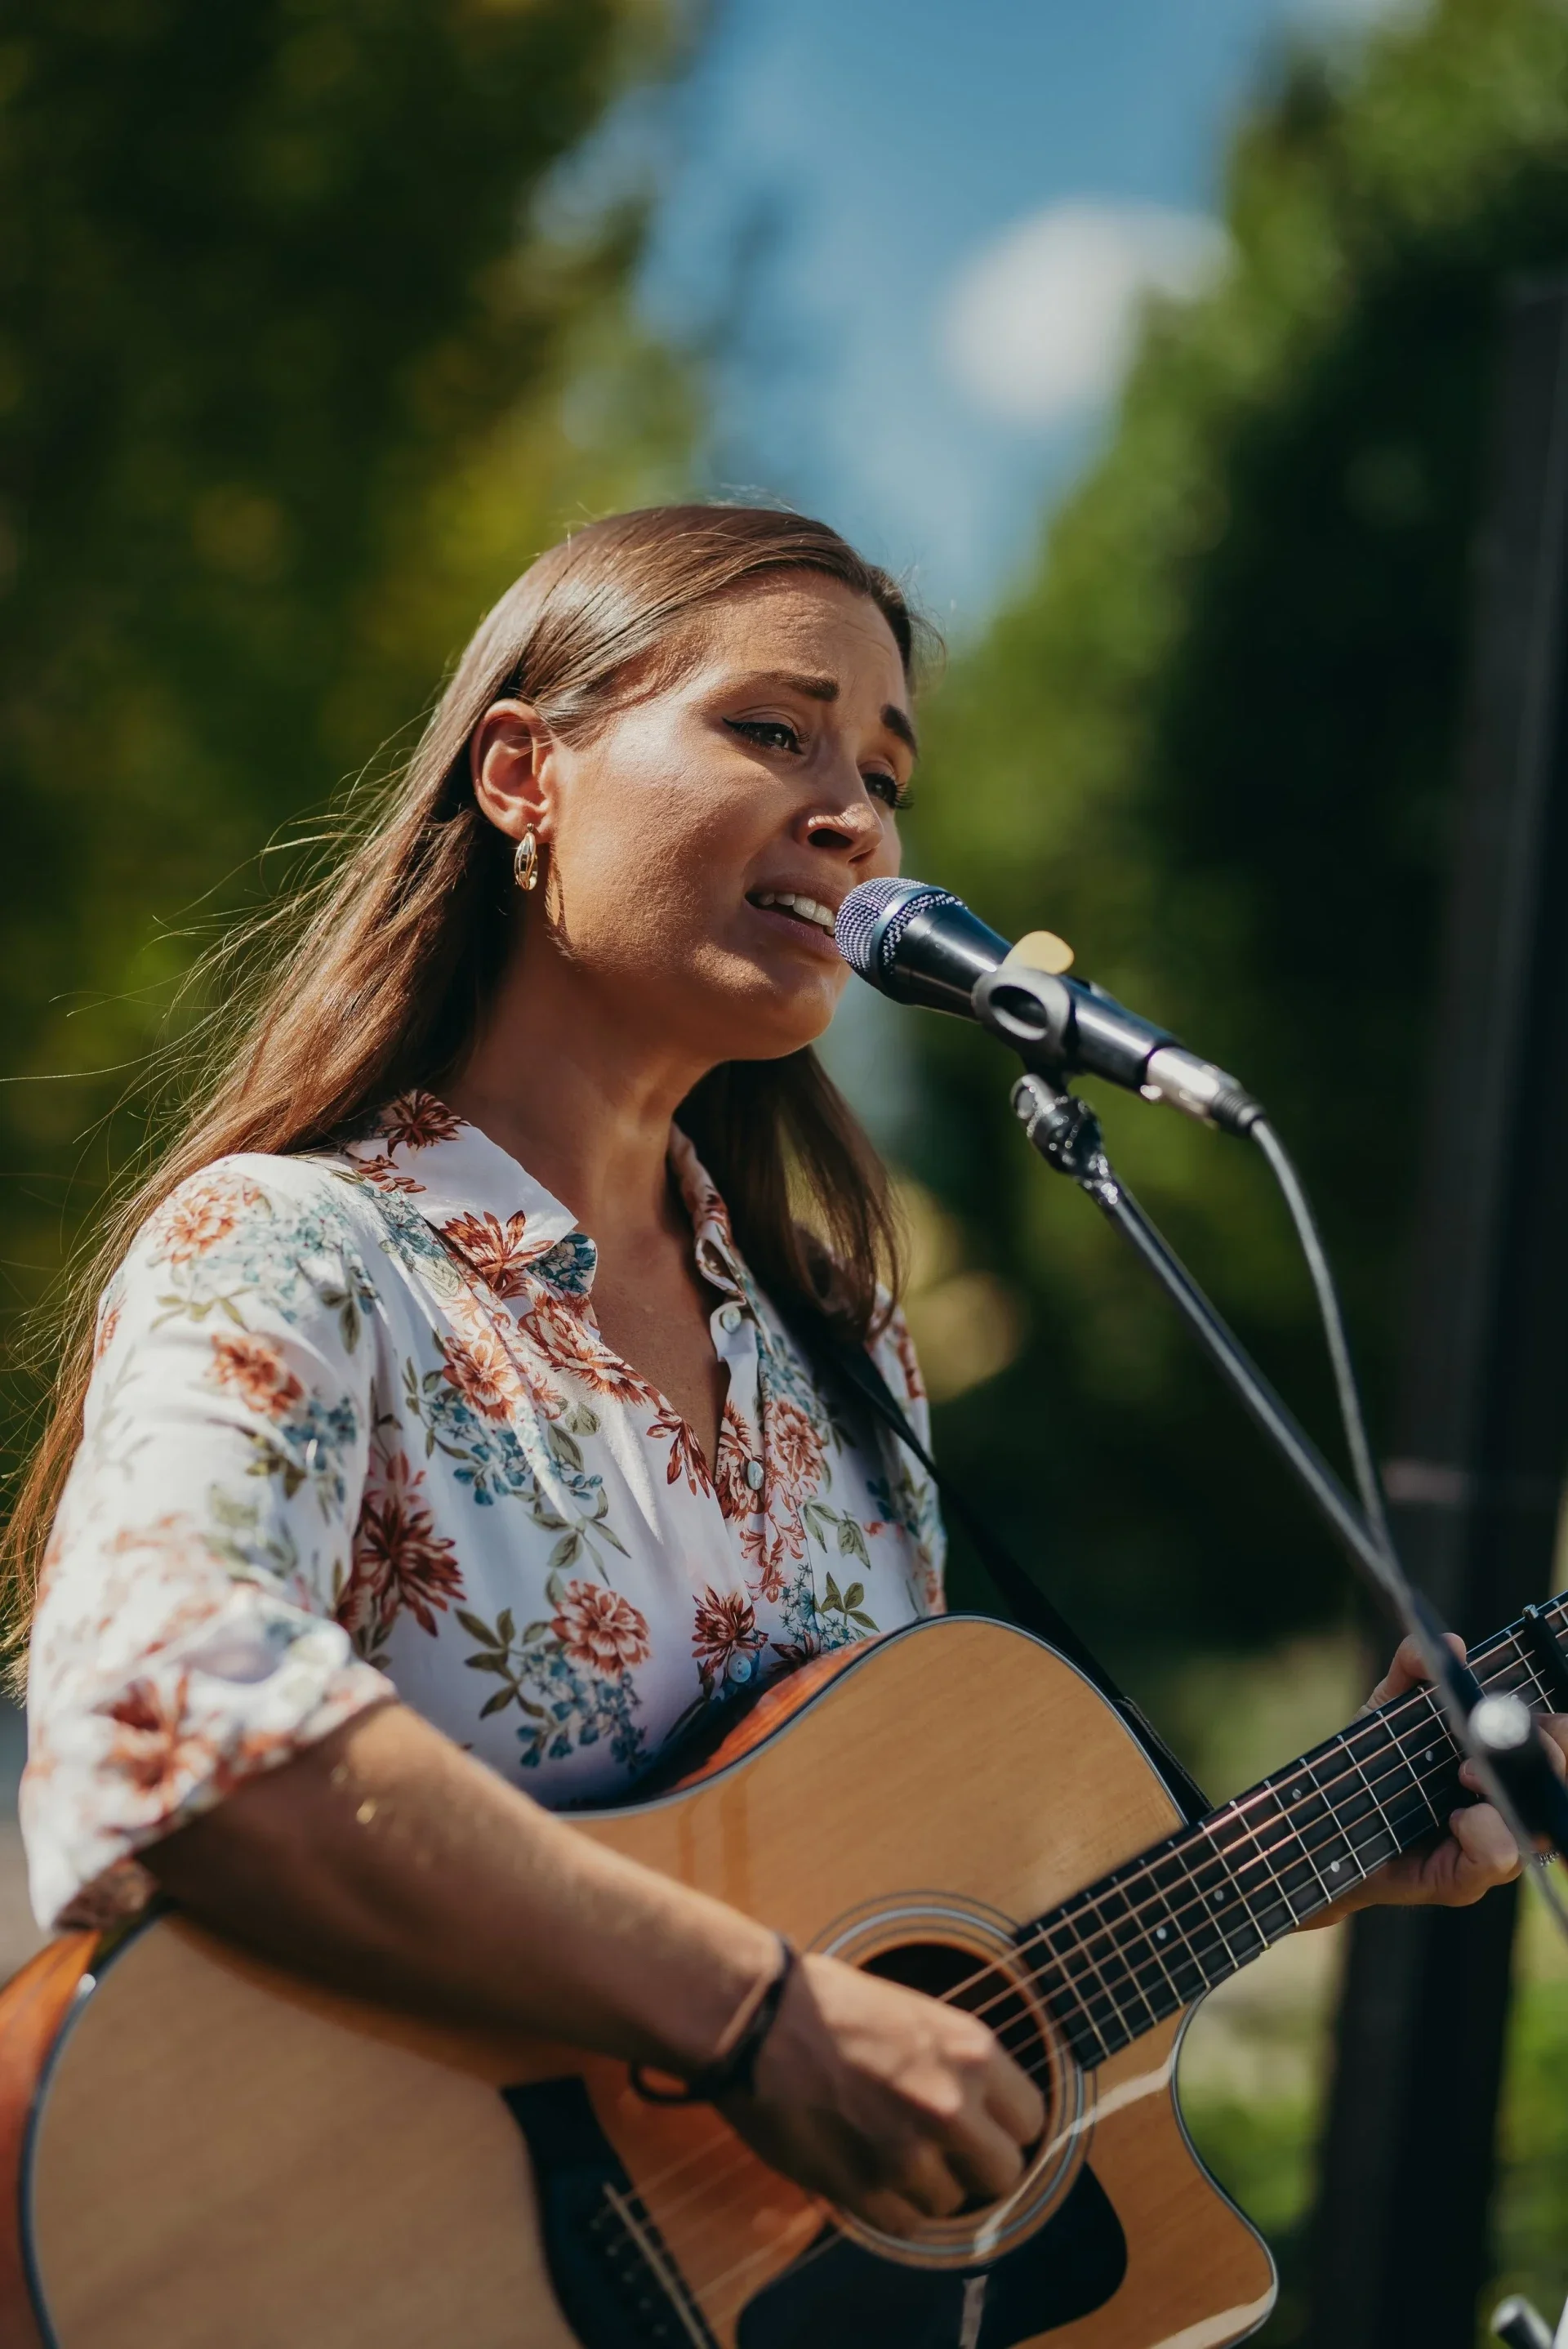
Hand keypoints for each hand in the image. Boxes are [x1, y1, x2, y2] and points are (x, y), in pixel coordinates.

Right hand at [723, 1951, 1044, 2235]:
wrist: (756, 2019)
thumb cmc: (828, 2003)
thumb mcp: (916, 2014)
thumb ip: (956, 2066)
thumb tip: (985, 2110)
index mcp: (972, 2053)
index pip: (1031, 2121)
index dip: (1005, 2126)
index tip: (983, 2126)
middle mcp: (952, 2108)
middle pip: (1003, 2174)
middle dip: (974, 2164)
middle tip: (940, 2146)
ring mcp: (908, 2155)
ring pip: (949, 2203)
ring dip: (924, 2185)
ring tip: (886, 2146)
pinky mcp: (864, 2190)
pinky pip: (903, 2224)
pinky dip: (887, 2205)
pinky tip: (863, 2166)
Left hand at [1316, 1633, 1567, 1917]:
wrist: (1325, 1823)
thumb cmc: (1370, 1764)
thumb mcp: (1387, 1706)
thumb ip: (1412, 1669)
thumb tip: (1450, 1645)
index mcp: (1503, 1763)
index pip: (1559, 1743)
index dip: (1558, 1730)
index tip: (1524, 1713)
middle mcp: (1510, 1807)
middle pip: (1561, 1782)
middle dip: (1546, 1755)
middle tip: (1489, 1741)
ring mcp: (1493, 1847)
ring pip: (1539, 1829)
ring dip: (1507, 1794)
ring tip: (1464, 1774)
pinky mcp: (1466, 1879)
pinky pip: (1499, 1859)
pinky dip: (1484, 1833)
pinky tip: (1453, 1819)